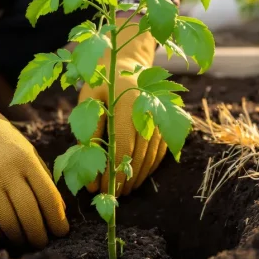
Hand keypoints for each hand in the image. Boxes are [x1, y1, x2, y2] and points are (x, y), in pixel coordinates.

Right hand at [0, 59, 68, 246]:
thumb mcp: (25, 151)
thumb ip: (42, 178)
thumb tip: (57, 214)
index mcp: (23, 159)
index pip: (47, 198)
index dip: (56, 220)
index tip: (61, 232)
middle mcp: (0, 171)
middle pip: (26, 217)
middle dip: (37, 236)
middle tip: (41, 243)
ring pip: (2, 225)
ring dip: (15, 238)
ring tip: (22, 240)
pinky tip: (0, 232)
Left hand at [79, 19, 167, 196]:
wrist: (128, 61)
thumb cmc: (101, 81)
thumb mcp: (89, 99)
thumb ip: (90, 128)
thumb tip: (88, 162)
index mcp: (128, 100)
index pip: (121, 144)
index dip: (110, 170)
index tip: (99, 188)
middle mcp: (151, 108)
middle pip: (138, 153)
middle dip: (124, 178)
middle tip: (111, 196)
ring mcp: (163, 115)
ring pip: (151, 155)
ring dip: (137, 176)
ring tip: (123, 190)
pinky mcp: (170, 121)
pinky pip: (161, 151)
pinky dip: (149, 167)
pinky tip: (137, 176)